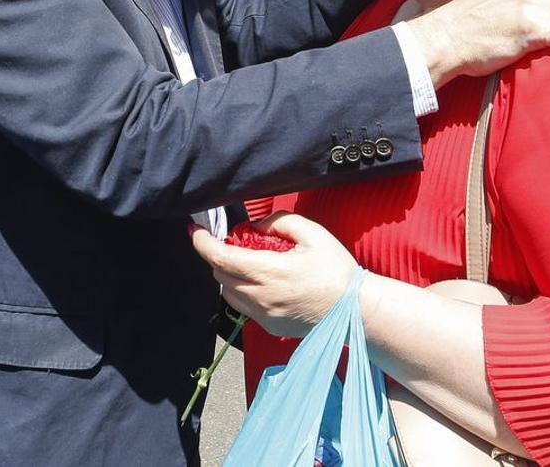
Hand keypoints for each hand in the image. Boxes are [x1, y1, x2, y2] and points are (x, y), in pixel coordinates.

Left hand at [191, 212, 355, 338]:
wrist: (355, 311)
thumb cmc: (336, 271)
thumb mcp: (313, 234)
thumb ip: (279, 222)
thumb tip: (255, 226)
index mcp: (269, 272)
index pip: (220, 258)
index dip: (202, 243)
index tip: (194, 231)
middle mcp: (261, 298)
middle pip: (220, 275)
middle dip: (219, 256)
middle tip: (235, 243)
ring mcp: (264, 316)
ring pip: (228, 293)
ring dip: (229, 275)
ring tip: (250, 262)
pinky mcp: (269, 327)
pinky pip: (243, 307)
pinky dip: (243, 292)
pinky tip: (264, 282)